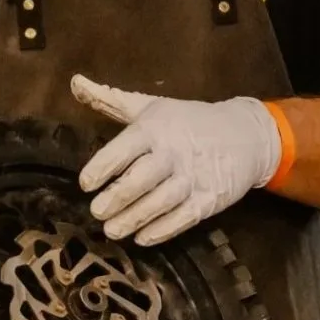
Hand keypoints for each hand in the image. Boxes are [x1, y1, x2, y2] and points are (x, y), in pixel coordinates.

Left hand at [71, 74, 282, 245]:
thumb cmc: (189, 120)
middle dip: (116, 197)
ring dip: (133, 218)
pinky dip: (162, 230)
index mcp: (156, 128)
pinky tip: (143, 237)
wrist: (246, 133)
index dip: (103, 166)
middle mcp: (174, 152)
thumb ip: (110, 99)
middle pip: (141, 178)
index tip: (86, 183)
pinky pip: (183, 218)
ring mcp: (194, 176)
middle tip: (97, 211)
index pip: (125, 148)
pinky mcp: (210, 198)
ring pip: (160, 202)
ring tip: (112, 230)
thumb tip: (74, 82)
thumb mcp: (151, 106)